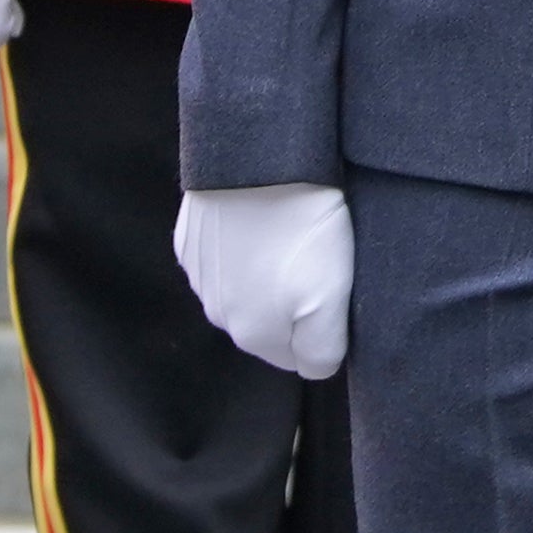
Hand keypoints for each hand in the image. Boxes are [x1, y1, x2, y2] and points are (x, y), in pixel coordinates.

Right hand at [175, 182, 354, 379]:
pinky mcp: (191, 243)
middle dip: (295, 304)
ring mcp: (200, 280)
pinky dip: (244, 248)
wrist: (253, 164)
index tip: (341, 295)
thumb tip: (317, 367)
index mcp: (254, 336)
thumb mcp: (330, 299)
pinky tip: (263, 221)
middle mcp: (219, 317)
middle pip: (269, 326)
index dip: (323, 331)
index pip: (296, 357)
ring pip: (244, 292)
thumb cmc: (301, 230)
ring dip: (268, 274)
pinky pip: (223, 259)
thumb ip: (323, 349)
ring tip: (293, 236)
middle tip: (325, 261)